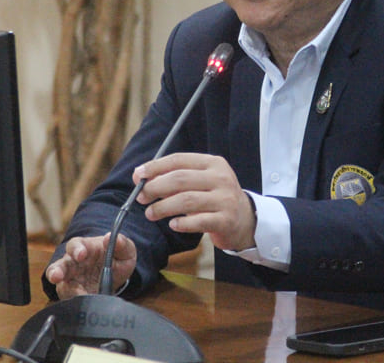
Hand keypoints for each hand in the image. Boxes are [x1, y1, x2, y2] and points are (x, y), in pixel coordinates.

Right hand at [44, 233, 136, 299]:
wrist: (116, 274)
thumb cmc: (116, 256)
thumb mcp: (124, 249)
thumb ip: (121, 243)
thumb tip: (110, 237)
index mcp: (84, 247)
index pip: (75, 245)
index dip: (76, 249)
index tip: (81, 255)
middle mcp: (73, 263)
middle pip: (58, 265)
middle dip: (56, 271)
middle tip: (57, 276)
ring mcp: (71, 279)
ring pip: (60, 284)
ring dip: (63, 289)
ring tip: (72, 294)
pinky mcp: (74, 294)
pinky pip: (71, 298)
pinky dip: (76, 301)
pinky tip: (86, 303)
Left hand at [133, 153, 256, 251]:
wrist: (245, 220)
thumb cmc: (215, 197)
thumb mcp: (202, 180)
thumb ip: (177, 176)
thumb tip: (142, 177)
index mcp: (213, 163)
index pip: (179, 160)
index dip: (155, 167)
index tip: (137, 175)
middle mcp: (221, 178)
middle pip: (180, 179)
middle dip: (155, 187)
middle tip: (141, 197)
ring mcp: (225, 199)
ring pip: (186, 200)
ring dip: (163, 207)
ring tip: (150, 213)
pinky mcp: (226, 220)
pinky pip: (198, 221)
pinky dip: (182, 223)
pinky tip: (173, 224)